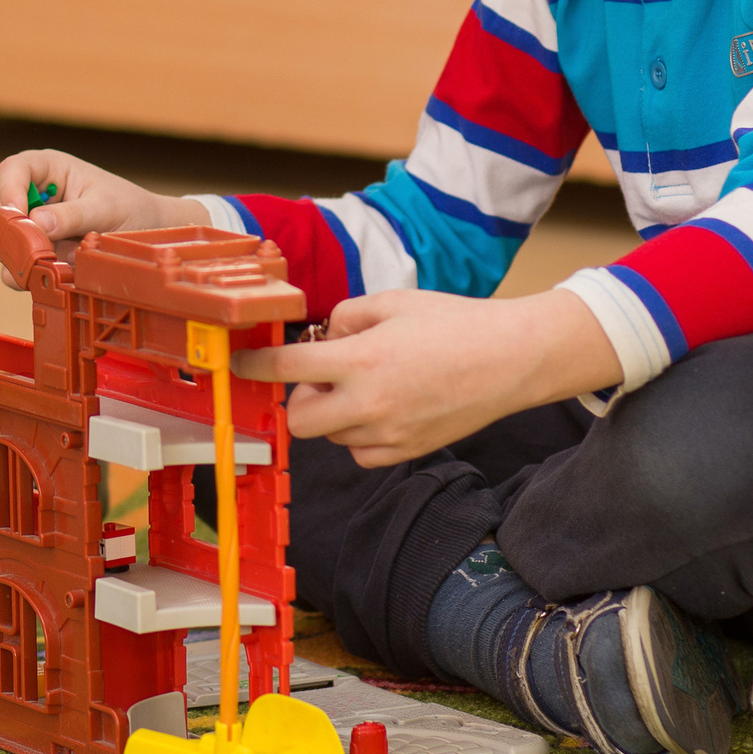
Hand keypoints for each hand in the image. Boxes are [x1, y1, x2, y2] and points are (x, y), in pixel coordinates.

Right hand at [0, 150, 212, 261]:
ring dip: (17, 254)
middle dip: (6, 229)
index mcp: (48, 168)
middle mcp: (32, 193)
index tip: (17, 215)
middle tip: (26, 248)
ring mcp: (29, 223)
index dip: (8, 190)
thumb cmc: (129, 208)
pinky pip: (15, 263)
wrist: (146, 233)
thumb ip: (72, 215)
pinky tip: (52, 272)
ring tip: (49, 262)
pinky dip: (27, 272)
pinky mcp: (33, 250)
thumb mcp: (105, 208)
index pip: (13, 169)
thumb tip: (37, 223)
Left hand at [230, 287, 622, 466]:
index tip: (241, 362)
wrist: (511, 359)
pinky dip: (360, 434)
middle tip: (322, 377)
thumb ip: (346, 317)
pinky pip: (361, 452)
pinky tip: (384, 408)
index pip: (288, 369)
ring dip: (334, 413)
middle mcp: (370, 404)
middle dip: (300, 398)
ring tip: (367, 384)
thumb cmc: (455, 322)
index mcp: (363, 360)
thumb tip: (323, 340)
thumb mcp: (393, 301)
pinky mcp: (407, 452)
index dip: (256, 365)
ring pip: (332, 437)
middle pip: (300, 420)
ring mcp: (389, 434)